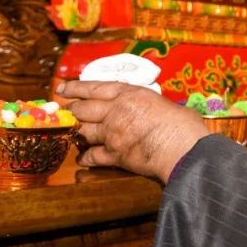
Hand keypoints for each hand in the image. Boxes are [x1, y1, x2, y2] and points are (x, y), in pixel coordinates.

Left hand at [58, 80, 208, 182]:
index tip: (63, 88)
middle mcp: (116, 111)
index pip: (95, 88)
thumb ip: (149, 104)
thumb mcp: (163, 103)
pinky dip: (86, 158)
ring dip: (78, 134)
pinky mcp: (115, 156)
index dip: (76, 88)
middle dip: (73, 111)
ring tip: (75, 134)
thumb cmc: (182, 125)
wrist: (183, 148)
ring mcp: (112, 134)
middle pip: (83, 109)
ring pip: (84, 132)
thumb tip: (151, 109)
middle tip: (67, 111)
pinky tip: (83, 159)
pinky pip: (93, 156)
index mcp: (129, 94)